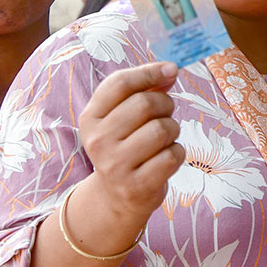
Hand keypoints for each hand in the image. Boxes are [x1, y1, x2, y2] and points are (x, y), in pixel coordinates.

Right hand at [75, 61, 184, 233]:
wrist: (116, 197)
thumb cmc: (125, 146)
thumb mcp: (122, 117)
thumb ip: (143, 89)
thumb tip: (170, 70)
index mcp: (90, 118)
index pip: (120, 83)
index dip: (149, 72)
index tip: (172, 69)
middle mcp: (98, 140)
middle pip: (145, 104)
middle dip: (165, 105)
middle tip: (164, 115)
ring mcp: (116, 165)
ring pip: (162, 129)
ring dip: (172, 130)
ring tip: (163, 139)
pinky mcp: (137, 186)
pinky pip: (172, 155)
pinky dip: (177, 153)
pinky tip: (164, 159)